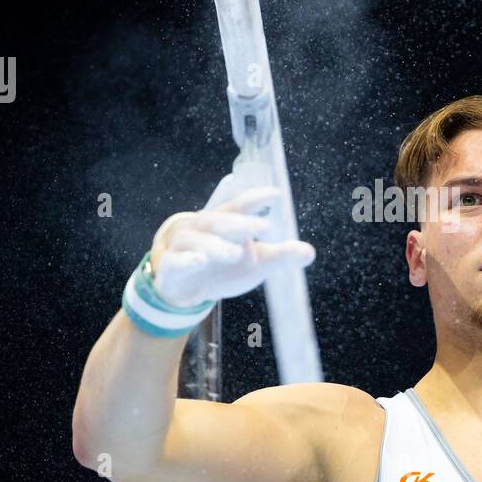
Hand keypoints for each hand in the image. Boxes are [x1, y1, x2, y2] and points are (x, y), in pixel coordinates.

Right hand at [148, 185, 314, 308]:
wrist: (185, 287)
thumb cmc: (223, 265)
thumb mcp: (255, 263)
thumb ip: (280, 256)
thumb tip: (309, 252)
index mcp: (225, 222)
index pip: (240, 205)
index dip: (257, 198)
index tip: (277, 194)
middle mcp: (203, 228)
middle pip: (221, 221)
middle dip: (241, 223)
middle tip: (264, 228)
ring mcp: (185, 246)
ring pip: (199, 241)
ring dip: (217, 246)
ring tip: (236, 253)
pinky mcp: (171, 267)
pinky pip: (177, 261)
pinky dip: (186, 260)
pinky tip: (199, 261)